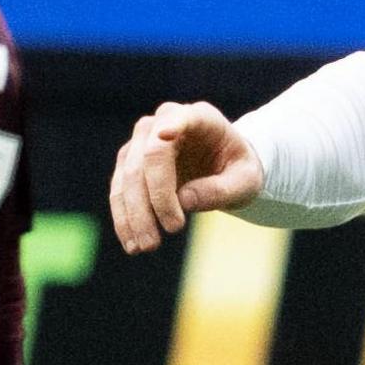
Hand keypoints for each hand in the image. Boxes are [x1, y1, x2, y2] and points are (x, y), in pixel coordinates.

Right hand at [110, 100, 263, 252]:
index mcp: (198, 117)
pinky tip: (132, 242)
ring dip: (132, 215)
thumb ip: (220, 189)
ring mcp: (141, 141)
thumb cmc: (239, 170)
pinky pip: (119, 191)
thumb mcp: (245, 182)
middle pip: (146, 159)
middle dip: (151, 201)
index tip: (164, 137)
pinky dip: (124, 218)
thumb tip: (183, 201)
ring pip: (126, 178)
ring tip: (145, 247)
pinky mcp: (130, 163)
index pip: (175, 121)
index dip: (167, 131)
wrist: (225, 168)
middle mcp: (163, 121)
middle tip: (163, 238)